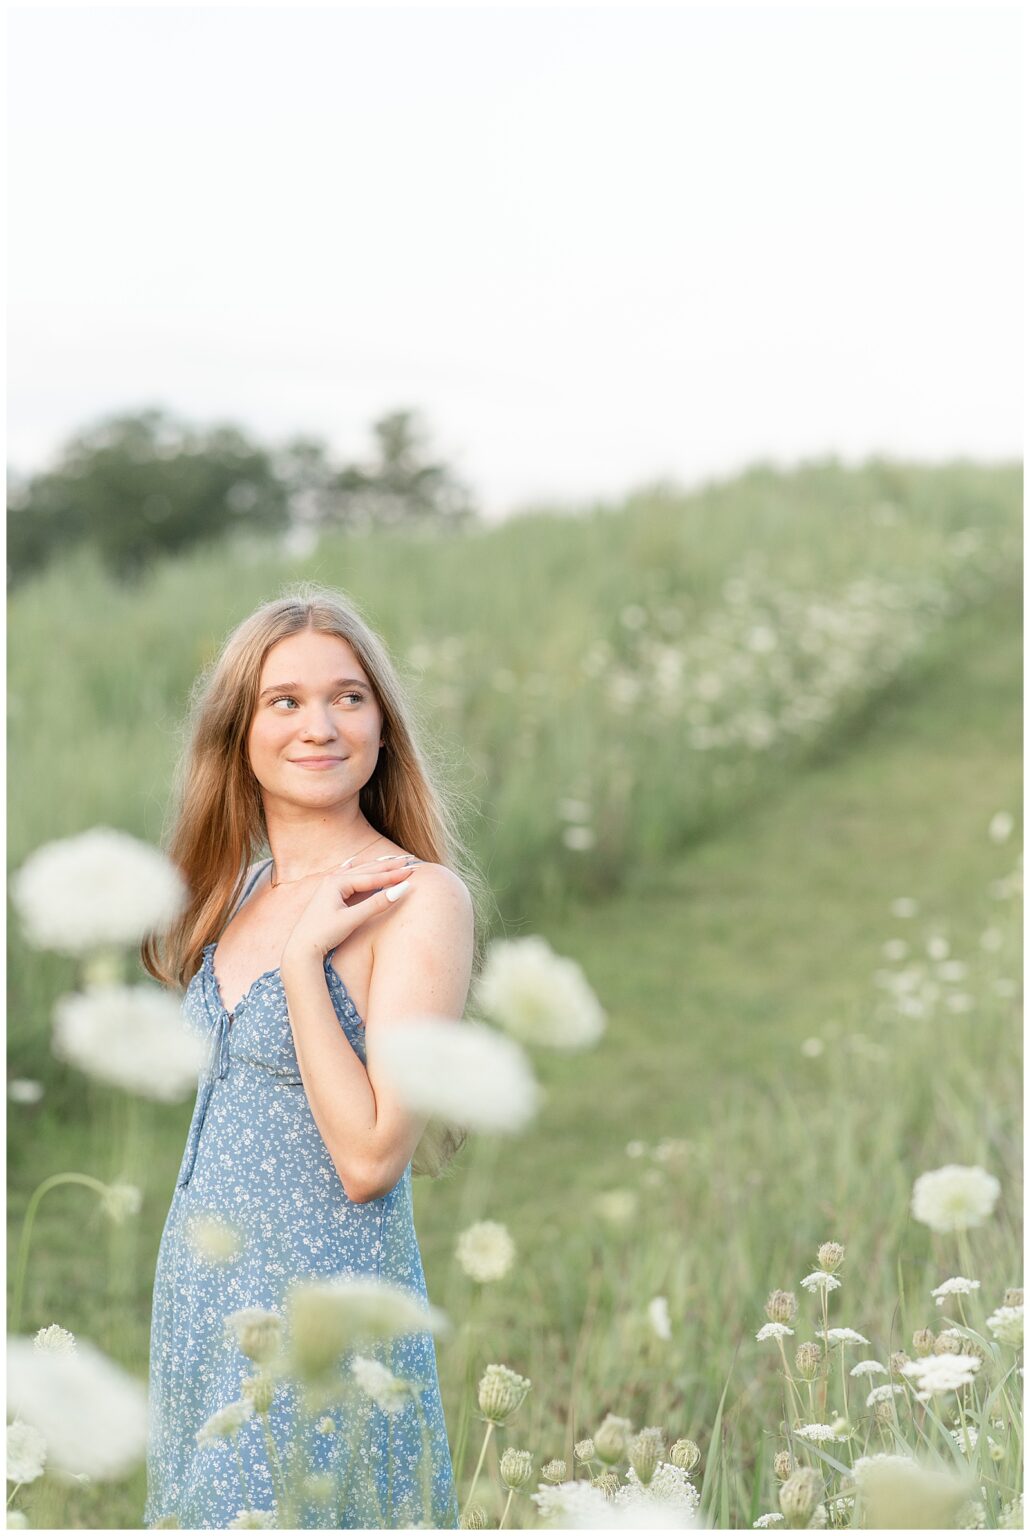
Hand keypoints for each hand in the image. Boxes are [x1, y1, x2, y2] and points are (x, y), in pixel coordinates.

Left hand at [281, 854, 420, 965]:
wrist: (301, 948)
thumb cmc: (324, 933)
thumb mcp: (352, 919)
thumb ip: (376, 904)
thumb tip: (401, 890)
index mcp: (337, 883)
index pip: (371, 877)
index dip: (392, 875)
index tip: (411, 871)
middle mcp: (332, 880)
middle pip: (366, 870)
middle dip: (387, 867)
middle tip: (407, 862)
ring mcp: (329, 886)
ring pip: (358, 872)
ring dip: (376, 867)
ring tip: (391, 861)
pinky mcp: (328, 895)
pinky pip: (347, 876)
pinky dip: (358, 870)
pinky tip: (355, 863)